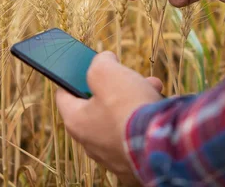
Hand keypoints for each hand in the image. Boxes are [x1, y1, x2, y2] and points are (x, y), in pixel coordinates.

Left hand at [55, 51, 162, 184]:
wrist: (161, 145)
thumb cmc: (128, 107)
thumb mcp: (107, 72)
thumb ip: (100, 62)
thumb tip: (105, 60)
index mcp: (76, 122)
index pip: (64, 95)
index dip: (73, 77)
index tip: (86, 67)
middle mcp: (90, 143)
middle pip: (97, 106)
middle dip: (114, 87)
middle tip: (127, 75)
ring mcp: (112, 156)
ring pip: (120, 120)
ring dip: (135, 101)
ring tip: (152, 87)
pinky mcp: (134, 164)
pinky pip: (137, 136)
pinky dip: (146, 121)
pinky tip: (161, 109)